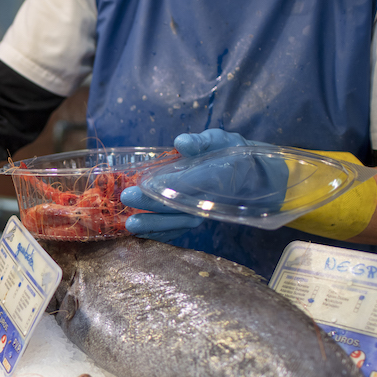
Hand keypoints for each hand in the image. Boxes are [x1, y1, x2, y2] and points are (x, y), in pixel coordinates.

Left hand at [124, 129, 281, 240]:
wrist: (250, 176)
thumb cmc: (230, 153)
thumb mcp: (220, 140)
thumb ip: (200, 142)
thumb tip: (181, 142)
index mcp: (214, 177)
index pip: (187, 183)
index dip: (165, 184)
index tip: (143, 182)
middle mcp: (207, 200)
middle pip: (178, 206)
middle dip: (151, 204)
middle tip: (127, 198)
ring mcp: (201, 214)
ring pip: (177, 224)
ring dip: (153, 226)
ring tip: (129, 225)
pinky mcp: (194, 220)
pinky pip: (177, 231)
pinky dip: (160, 236)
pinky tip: (140, 235)